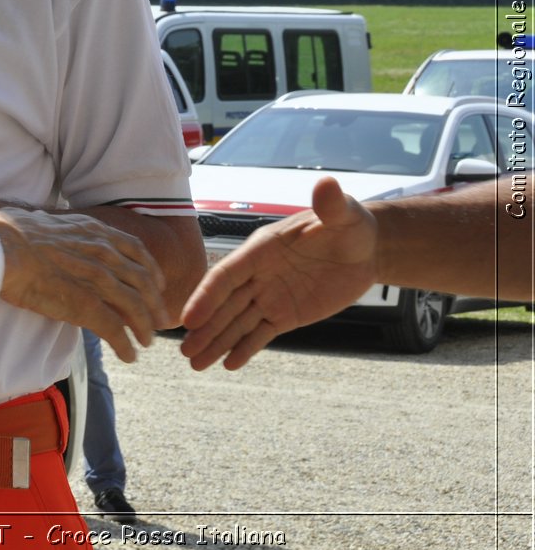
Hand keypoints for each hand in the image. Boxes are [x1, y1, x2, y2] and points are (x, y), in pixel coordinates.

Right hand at [0, 208, 166, 362]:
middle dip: (155, 303)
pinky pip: (115, 329)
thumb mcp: (47, 224)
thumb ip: (62, 234)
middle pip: (143, 281)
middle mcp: (103, 252)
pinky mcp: (86, 305)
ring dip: (144, 327)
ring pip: (135, 307)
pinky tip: (128, 355)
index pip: (136, 250)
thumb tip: (54, 236)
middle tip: (161, 320)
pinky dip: (125, 344)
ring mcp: (97, 279)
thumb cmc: (10, 234)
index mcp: (94, 232)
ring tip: (145, 342)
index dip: (151, 269)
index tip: (157, 283)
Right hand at [180, 176, 377, 370]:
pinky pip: (260, 333)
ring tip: (196, 364)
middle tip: (185, 351)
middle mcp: (258, 274)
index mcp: (261, 249)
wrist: (365, 249)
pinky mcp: (285, 314)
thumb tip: (326, 185)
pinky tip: (228, 364)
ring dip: (216, 341)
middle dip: (205, 327)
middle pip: (225, 304)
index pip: (227, 275)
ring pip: (237, 322)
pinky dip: (245, 348)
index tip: (190, 318)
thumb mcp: (344, 215)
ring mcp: (270, 296)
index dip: (207, 296)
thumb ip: (332, 205)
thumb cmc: (351, 225)